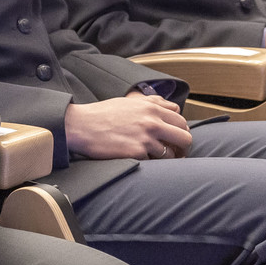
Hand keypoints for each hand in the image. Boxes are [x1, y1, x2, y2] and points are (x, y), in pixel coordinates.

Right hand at [64, 92, 190, 160]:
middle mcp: (152, 121)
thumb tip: (172, 108)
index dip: (181, 131)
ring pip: (172, 153)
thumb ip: (151, 104)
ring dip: (167, 158)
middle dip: (183, 147)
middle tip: (176, 153)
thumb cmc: (101, 114)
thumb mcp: (128, 102)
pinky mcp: (137, 152)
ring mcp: (145, 137)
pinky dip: (150, 162)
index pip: (181, 120)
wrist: (80, 125)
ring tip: (157, 158)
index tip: (176, 138)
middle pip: (185, 137)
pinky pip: (154, 162)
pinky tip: (140, 159)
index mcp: (150, 107)